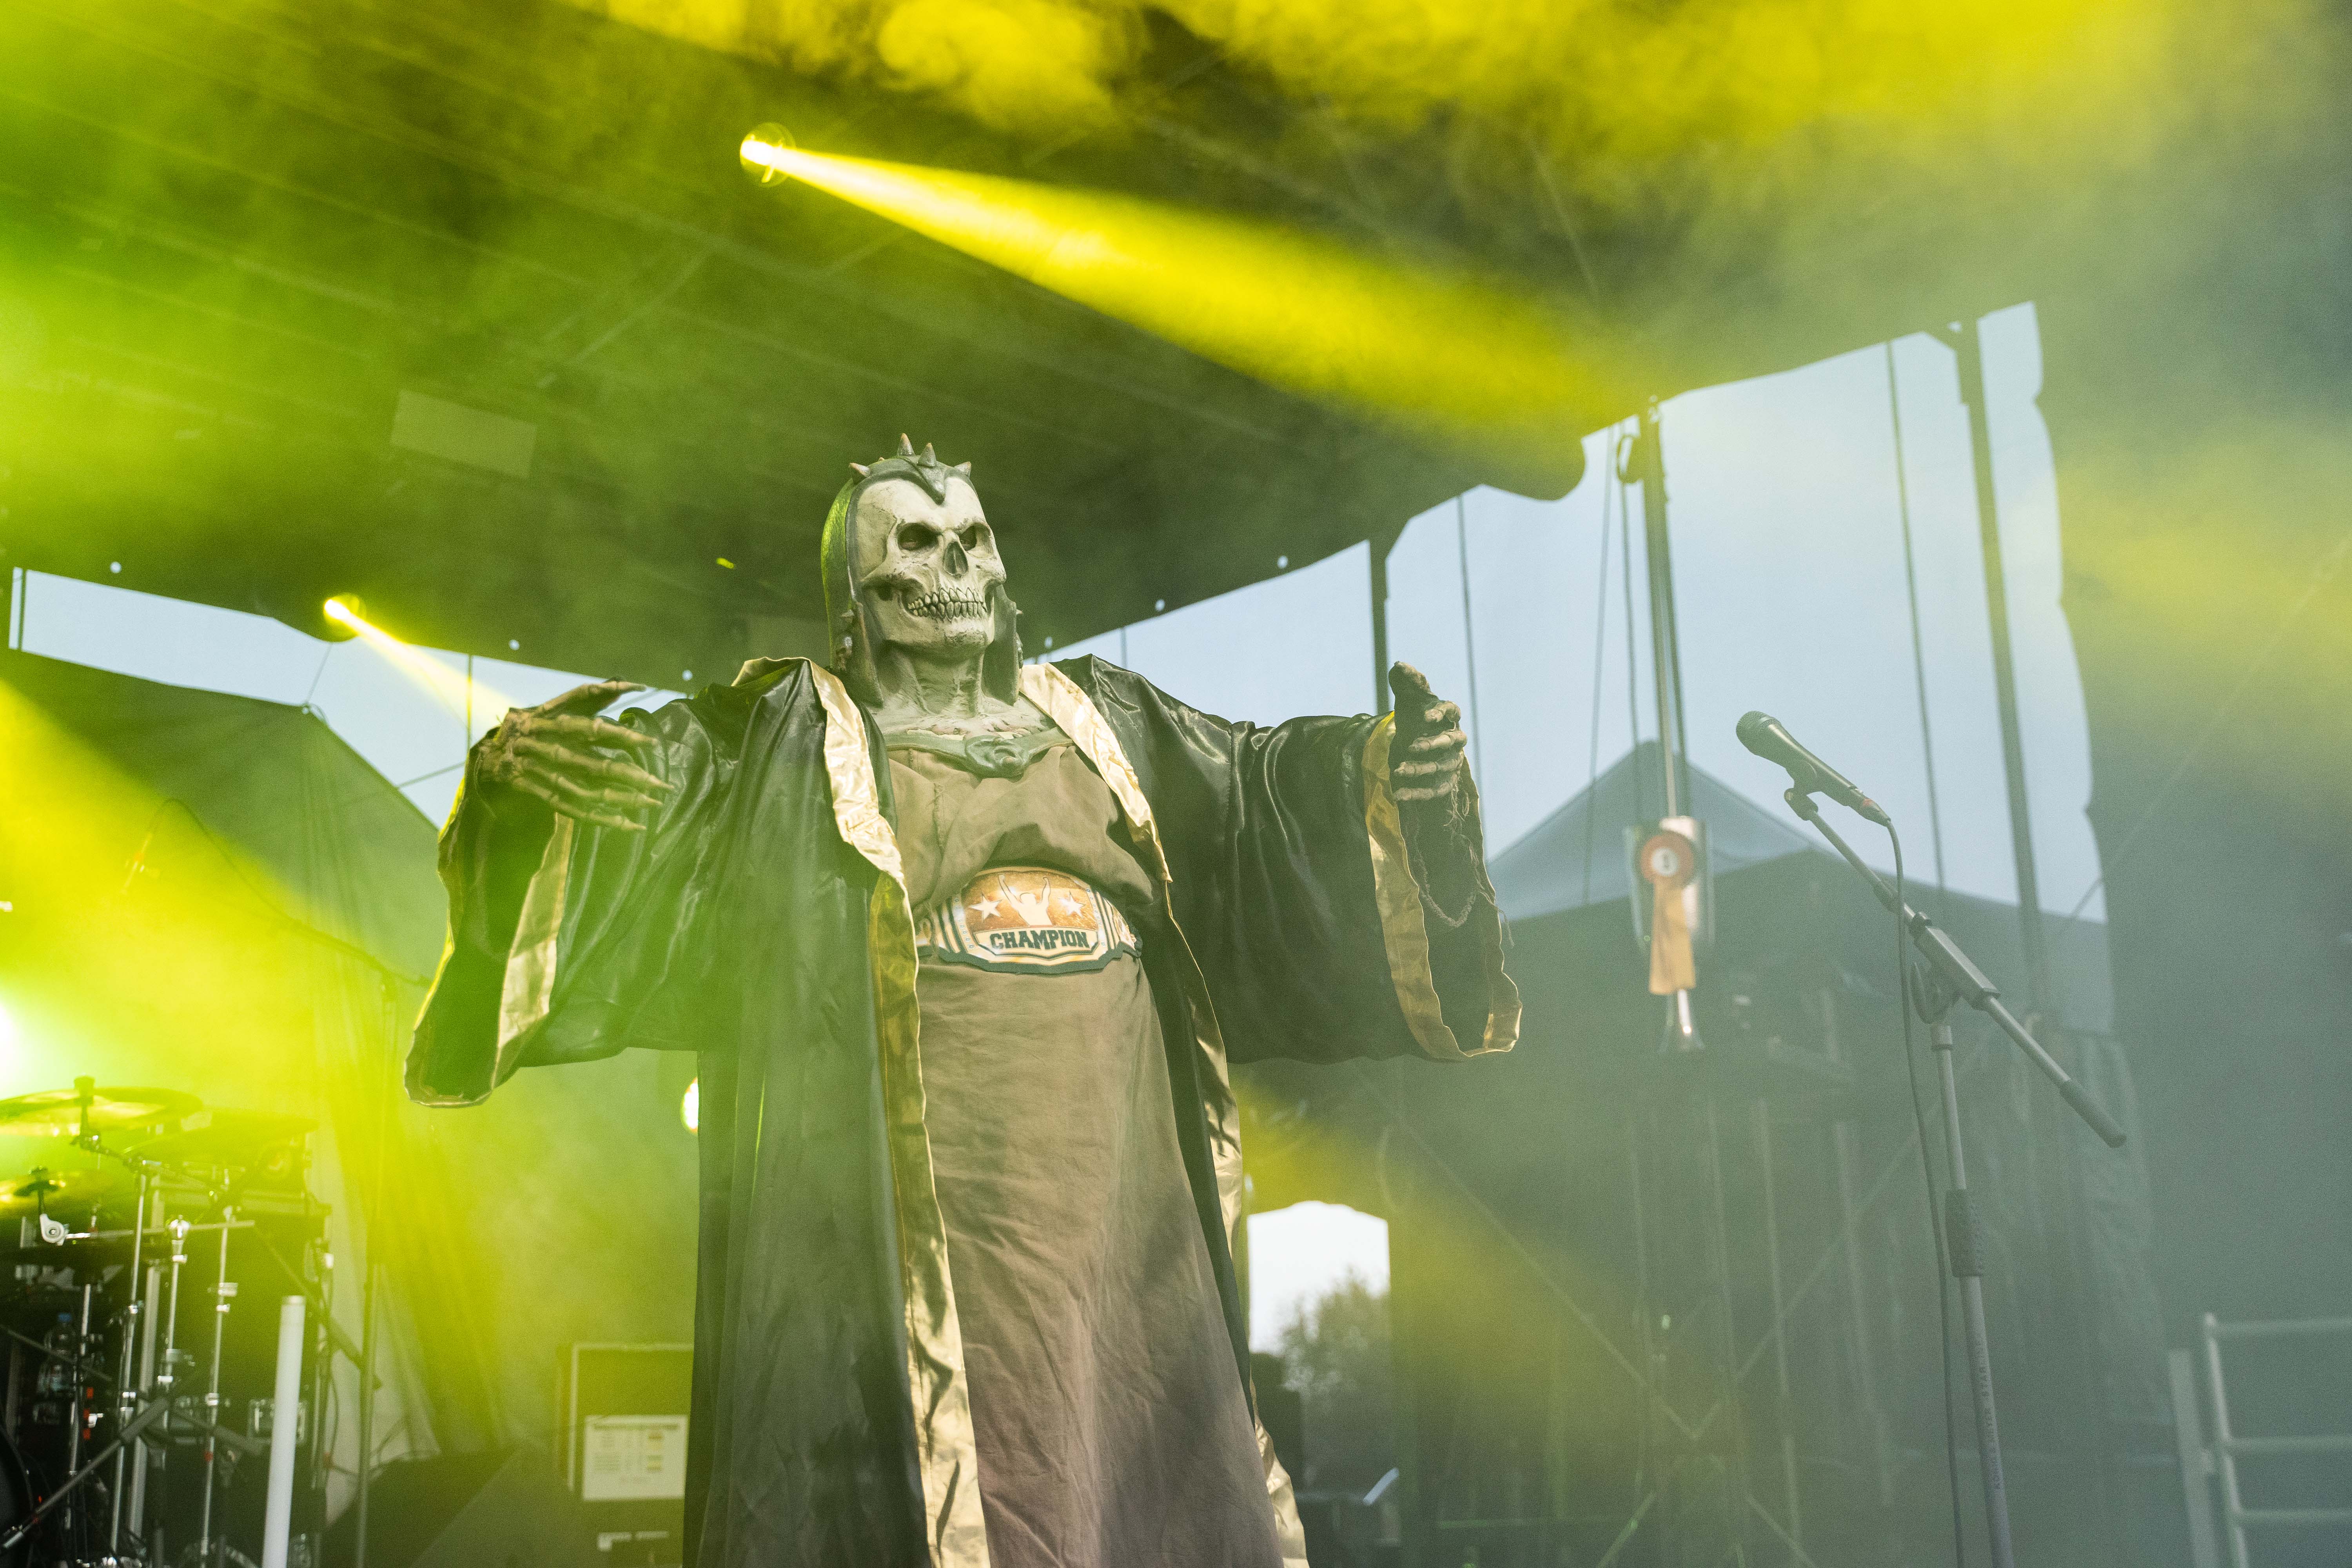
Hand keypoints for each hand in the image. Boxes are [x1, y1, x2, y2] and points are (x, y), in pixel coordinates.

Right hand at [478, 680, 672, 831]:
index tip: (650, 743)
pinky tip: (629, 824)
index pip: (588, 726)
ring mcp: (536, 773)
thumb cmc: (532, 725)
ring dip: (617, 800)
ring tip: (651, 806)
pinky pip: (569, 809)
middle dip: (626, 775)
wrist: (485, 754)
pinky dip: (600, 818)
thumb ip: (592, 694)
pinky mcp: (532, 793)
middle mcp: (543, 747)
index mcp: (549, 721)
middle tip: (660, 784)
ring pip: (581, 790)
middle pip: (589, 763)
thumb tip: (634, 683)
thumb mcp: (556, 705)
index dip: (618, 734)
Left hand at [1387, 662, 1466, 811]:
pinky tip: (1398, 794)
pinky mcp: (1443, 784)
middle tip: (1411, 746)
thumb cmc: (1417, 718)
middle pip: (1452, 741)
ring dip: (1421, 769)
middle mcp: (1454, 740)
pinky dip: (1417, 793)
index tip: (1424, 717)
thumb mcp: (1409, 700)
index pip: (1452, 711)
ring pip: (1442, 767)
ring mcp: (1450, 763)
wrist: (1416, 749)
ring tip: (1397, 770)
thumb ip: (1406, 682)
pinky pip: (1434, 791)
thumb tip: (1398, 665)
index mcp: (1448, 716)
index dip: (1441, 713)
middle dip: (1433, 743)